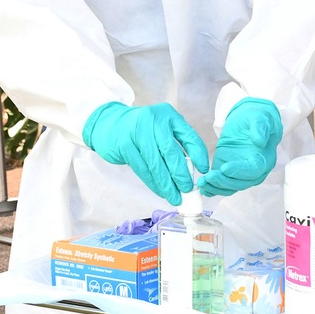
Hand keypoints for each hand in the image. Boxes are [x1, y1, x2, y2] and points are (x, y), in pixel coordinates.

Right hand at [82, 102, 209, 204]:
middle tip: (187, 190)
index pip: (188, 136)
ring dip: (167, 184)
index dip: (198, 154)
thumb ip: (175, 143)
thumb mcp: (161, 128)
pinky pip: (143, 169)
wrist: (110, 124)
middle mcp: (154, 121)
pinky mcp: (125, 145)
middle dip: (181, 174)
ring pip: (156, 164)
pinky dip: (153, 183)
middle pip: (171, 152)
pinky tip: (160, 191)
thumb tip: (192, 170)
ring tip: (175, 197)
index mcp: (168, 115)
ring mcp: (138, 132)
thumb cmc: (141, 129)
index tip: (204, 171)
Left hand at [197, 98, 282, 197]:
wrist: (247, 120)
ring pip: (230, 186)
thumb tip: (259, 141)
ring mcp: (240, 173)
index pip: (253, 170)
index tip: (224, 168)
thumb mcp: (260, 118)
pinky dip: (212, 188)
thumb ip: (260, 129)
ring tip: (202, 183)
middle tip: (209, 177)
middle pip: (240, 182)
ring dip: (216, 187)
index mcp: (265, 159)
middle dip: (224, 181)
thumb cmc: (256, 119)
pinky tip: (203, 188)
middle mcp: (254, 171)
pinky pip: (222, 185)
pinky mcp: (227, 172)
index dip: (239, 171)